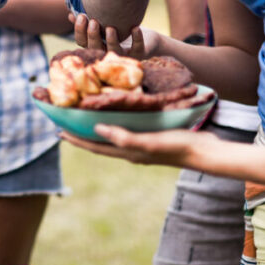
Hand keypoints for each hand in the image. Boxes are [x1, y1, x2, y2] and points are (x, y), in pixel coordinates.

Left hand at [61, 124, 209, 167]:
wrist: (205, 152)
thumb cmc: (177, 146)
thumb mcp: (149, 141)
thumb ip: (124, 137)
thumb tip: (96, 129)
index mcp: (128, 152)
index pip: (95, 146)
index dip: (76, 139)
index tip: (59, 131)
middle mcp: (132, 150)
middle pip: (101, 141)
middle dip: (83, 132)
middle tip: (68, 121)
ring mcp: (143, 144)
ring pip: (114, 135)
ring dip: (99, 126)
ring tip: (88, 115)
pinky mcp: (153, 136)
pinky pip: (129, 128)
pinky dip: (119, 121)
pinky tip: (121, 112)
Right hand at [71, 13, 146, 56]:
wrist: (149, 40)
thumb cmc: (123, 30)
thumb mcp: (106, 23)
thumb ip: (89, 21)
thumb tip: (71, 14)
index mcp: (98, 46)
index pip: (83, 42)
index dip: (80, 31)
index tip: (81, 16)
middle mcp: (109, 53)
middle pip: (96, 48)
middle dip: (93, 36)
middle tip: (93, 21)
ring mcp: (124, 56)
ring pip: (115, 51)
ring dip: (112, 40)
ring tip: (110, 28)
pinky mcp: (140, 54)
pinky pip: (138, 48)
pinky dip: (137, 38)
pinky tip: (135, 28)